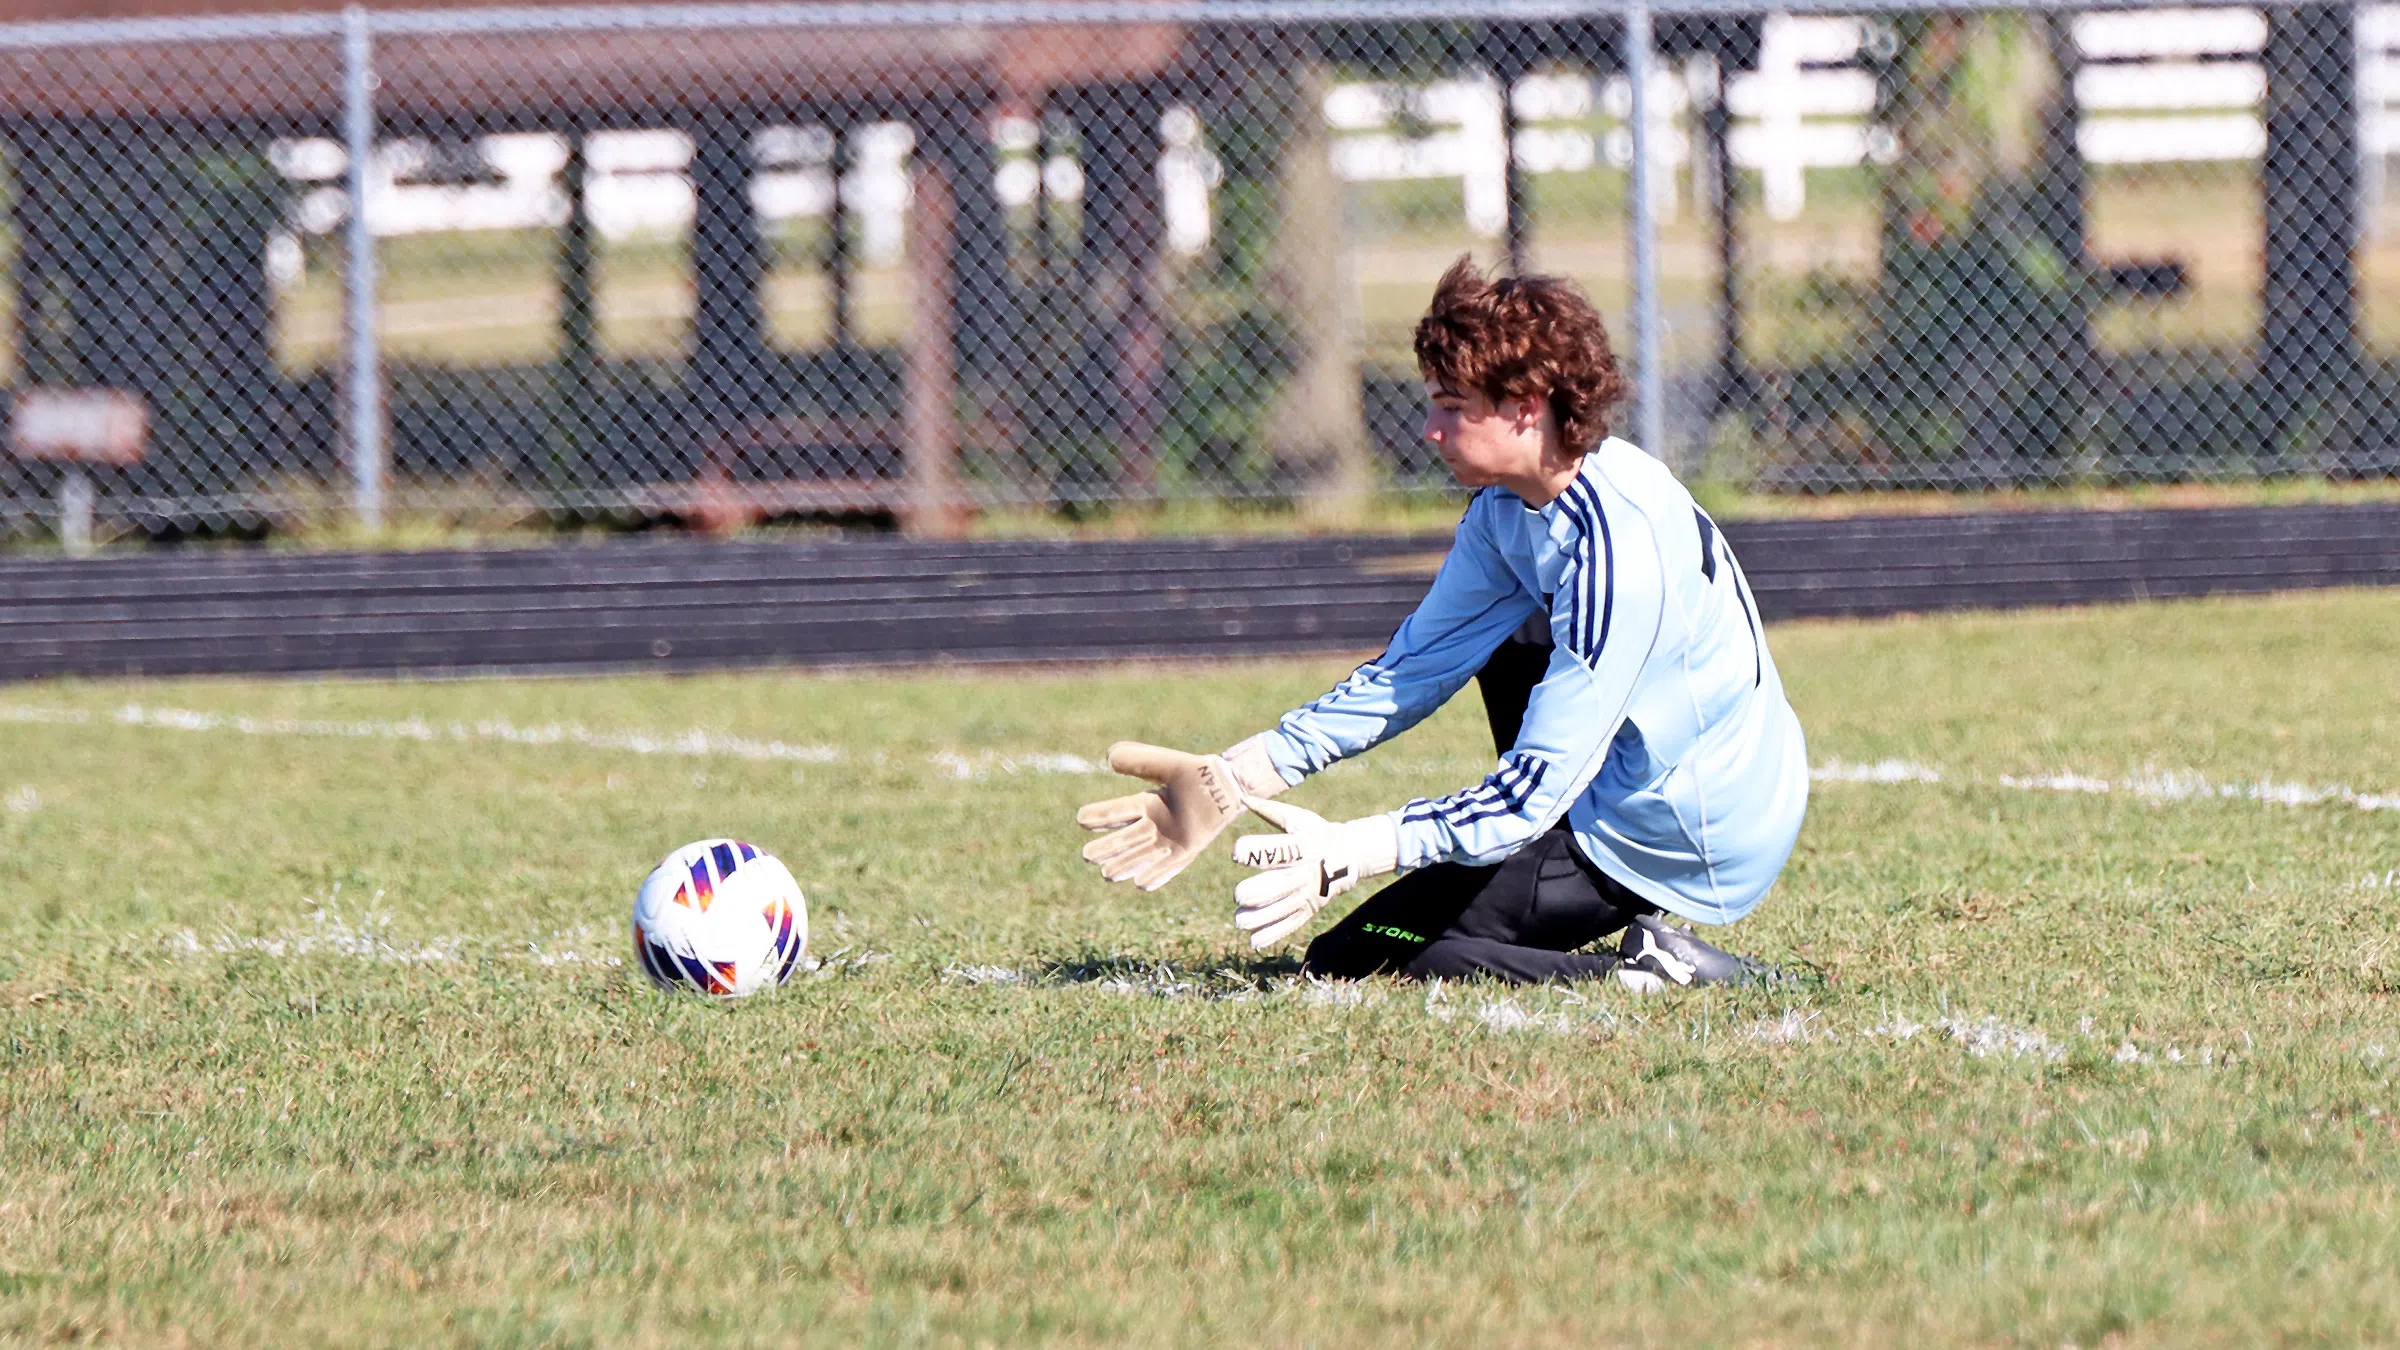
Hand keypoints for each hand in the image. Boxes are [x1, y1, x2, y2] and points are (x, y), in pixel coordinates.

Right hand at [1077, 740, 1281, 890]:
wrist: (1227, 786)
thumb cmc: (1196, 773)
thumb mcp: (1165, 764)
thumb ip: (1139, 759)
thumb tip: (1108, 757)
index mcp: (1146, 804)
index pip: (1118, 812)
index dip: (1101, 815)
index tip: (1080, 818)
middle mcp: (1154, 825)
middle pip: (1126, 840)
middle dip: (1108, 848)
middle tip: (1087, 855)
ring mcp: (1170, 840)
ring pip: (1142, 856)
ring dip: (1125, 865)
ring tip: (1107, 874)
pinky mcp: (1187, 851)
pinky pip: (1169, 867)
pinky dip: (1156, 876)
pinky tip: (1141, 884)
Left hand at [1230, 799, 1400, 949]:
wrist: (1351, 855)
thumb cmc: (1317, 832)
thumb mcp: (1299, 817)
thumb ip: (1269, 810)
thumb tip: (1241, 796)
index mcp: (1300, 845)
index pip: (1276, 850)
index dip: (1254, 851)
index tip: (1237, 853)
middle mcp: (1304, 870)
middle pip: (1279, 884)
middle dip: (1256, 892)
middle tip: (1238, 895)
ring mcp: (1308, 893)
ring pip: (1282, 909)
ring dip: (1258, 918)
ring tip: (1239, 919)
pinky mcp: (1309, 909)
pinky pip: (1290, 925)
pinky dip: (1272, 935)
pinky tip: (1253, 941)